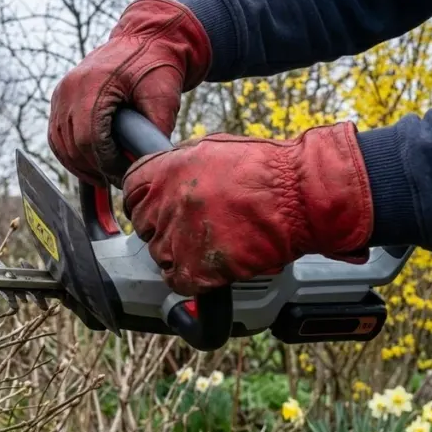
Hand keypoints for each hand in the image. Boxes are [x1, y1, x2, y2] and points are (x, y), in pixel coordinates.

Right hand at [47, 0, 211, 188]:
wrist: (146, 38)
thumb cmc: (157, 65)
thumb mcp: (164, 97)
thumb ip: (156, 131)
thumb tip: (150, 165)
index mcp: (92, 85)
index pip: (89, 139)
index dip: (106, 165)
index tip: (124, 176)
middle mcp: (69, 88)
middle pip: (72, 145)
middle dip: (95, 168)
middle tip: (117, 180)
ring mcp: (61, 92)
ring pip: (60, 144)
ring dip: (80, 165)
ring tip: (104, 175)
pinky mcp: (60, 98)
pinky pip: (56, 135)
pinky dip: (70, 153)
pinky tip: (90, 163)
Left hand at [121, 122, 374, 295]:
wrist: (300, 196)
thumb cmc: (267, 169)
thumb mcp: (212, 149)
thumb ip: (179, 165)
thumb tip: (164, 177)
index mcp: (163, 172)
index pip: (131, 193)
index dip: (145, 202)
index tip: (157, 208)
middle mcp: (164, 205)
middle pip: (144, 226)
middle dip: (163, 227)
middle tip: (191, 226)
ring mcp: (177, 239)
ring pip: (160, 256)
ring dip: (179, 254)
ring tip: (211, 243)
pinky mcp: (195, 270)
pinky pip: (178, 282)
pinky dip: (192, 279)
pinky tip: (211, 266)